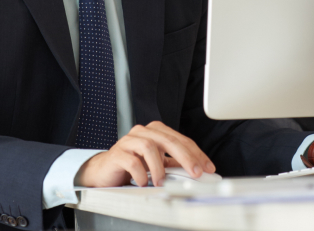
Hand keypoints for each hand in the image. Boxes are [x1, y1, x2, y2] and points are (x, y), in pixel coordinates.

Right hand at [74, 122, 215, 188]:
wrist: (106, 171)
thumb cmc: (133, 164)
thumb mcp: (158, 163)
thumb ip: (175, 163)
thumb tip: (197, 170)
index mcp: (156, 131)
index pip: (181, 139)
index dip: (196, 153)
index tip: (207, 167)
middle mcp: (143, 132)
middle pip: (168, 140)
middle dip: (186, 157)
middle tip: (195, 172)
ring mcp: (129, 141)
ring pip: (149, 146)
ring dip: (159, 167)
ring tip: (162, 181)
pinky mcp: (117, 153)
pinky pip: (132, 161)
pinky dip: (141, 173)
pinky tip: (145, 182)